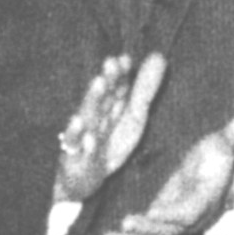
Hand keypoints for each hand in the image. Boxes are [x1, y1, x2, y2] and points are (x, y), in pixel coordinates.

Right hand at [51, 50, 170, 214]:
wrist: (83, 179)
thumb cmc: (109, 144)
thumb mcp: (133, 117)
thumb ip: (145, 88)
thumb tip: (159, 55)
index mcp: (112, 108)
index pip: (118, 87)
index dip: (122, 74)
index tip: (125, 59)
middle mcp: (97, 118)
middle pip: (104, 97)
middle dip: (109, 79)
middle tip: (111, 62)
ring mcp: (84, 136)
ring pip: (89, 116)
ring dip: (93, 100)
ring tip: (98, 82)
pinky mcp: (75, 158)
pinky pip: (77, 149)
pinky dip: (81, 140)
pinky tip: (86, 133)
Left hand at [98, 114, 233, 234]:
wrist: (212, 172)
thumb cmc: (215, 156)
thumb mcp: (222, 144)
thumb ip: (230, 137)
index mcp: (206, 201)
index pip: (190, 212)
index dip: (172, 214)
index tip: (153, 211)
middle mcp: (193, 220)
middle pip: (170, 231)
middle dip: (147, 228)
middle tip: (126, 222)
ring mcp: (177, 226)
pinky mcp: (162, 226)